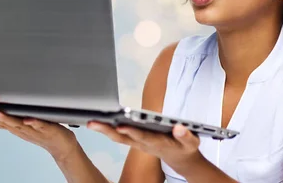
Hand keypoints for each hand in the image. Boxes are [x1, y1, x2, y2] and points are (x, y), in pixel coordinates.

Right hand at [0, 106, 79, 161]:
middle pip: (4, 122)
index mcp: (17, 127)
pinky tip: (27, 119)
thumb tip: (5, 104)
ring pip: (18, 124)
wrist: (62, 146)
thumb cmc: (44, 132)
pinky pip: (40, 125)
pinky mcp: (48, 129)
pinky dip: (34, 122)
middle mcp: (23, 129)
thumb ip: (16, 116)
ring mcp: (34, 130)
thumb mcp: (26, 124)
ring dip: (6, 119)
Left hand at [88, 122, 202, 175]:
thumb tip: (178, 127)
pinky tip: (99, 123)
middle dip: (108, 130)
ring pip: (119, 137)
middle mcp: (145, 144)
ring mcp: (139, 144)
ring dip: (105, 130)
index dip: (132, 131)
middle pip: (124, 138)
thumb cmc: (186, 149)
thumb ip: (186, 136)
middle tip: (93, 123)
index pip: (143, 137)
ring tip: (91, 121)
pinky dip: (109, 130)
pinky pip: (120, 136)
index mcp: (158, 143)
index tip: (120, 125)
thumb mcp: (192, 143)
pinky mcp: (137, 141)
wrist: (182, 160)